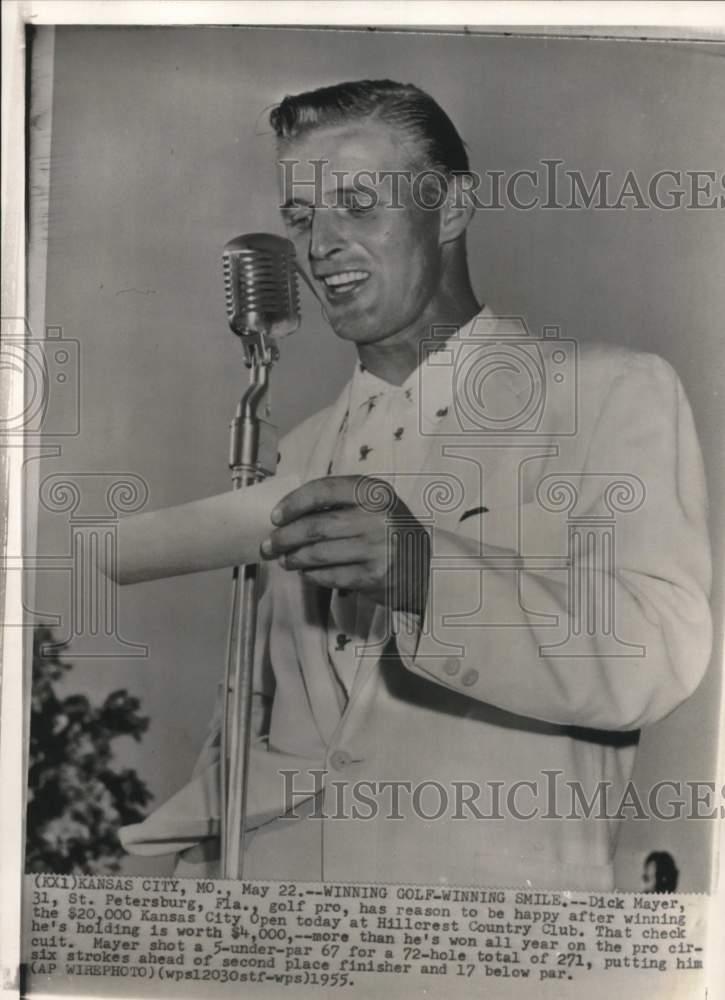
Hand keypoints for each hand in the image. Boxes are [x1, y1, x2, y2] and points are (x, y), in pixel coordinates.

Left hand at [260, 476, 429, 614]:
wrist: (425, 565)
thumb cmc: (390, 531)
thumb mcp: (374, 504)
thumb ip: (339, 502)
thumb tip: (289, 514)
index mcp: (374, 492)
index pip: (323, 491)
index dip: (293, 503)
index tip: (275, 516)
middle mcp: (376, 518)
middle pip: (315, 526)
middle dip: (284, 537)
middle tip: (269, 544)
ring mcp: (376, 549)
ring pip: (318, 553)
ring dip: (293, 558)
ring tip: (284, 560)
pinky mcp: (373, 576)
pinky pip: (330, 575)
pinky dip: (312, 574)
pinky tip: (306, 572)